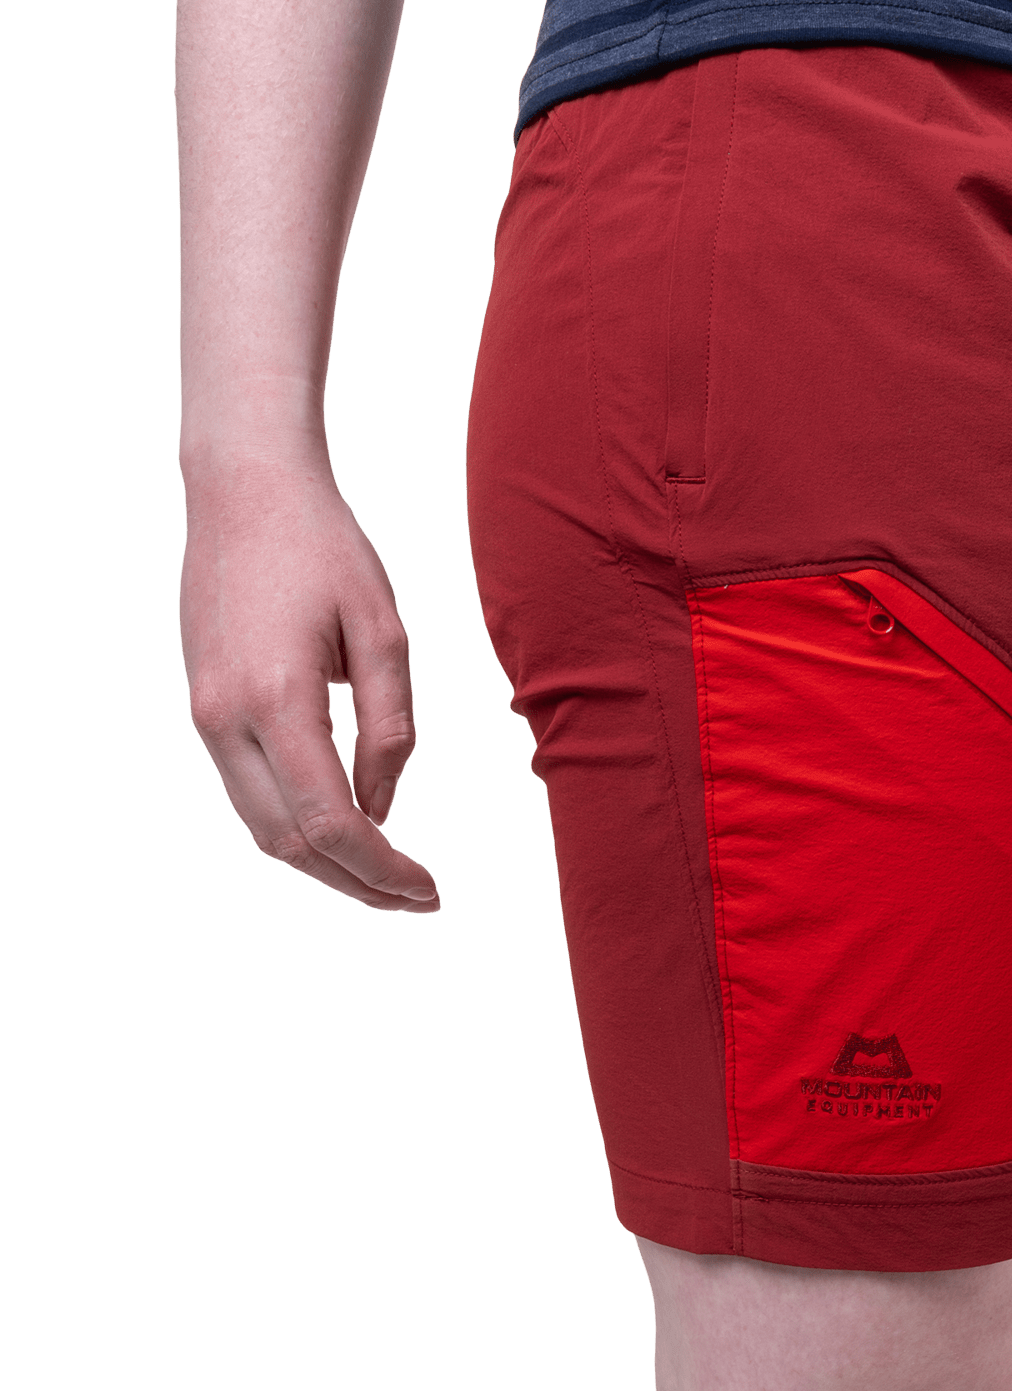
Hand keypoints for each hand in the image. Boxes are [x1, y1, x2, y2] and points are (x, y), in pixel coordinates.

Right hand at [180, 453, 439, 912]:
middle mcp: (227, 718)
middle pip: (288, 843)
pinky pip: (248, 792)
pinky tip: (347, 830)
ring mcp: (204, 716)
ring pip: (260, 826)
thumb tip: (382, 811)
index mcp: (278, 699)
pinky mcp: (202, 708)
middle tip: (417, 899)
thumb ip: (389, 730)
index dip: (383, 870)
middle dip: (355, 884)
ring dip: (324, 863)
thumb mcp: (385, 634)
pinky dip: (296, 826)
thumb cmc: (328, 551)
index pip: (330, 822)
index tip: (430, 890)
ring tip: (387, 877)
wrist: (246, 490)